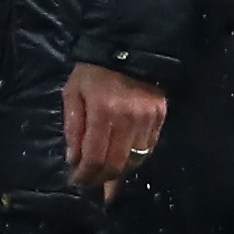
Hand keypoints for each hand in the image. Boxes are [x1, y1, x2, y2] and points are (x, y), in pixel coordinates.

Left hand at [64, 60, 165, 192]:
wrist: (127, 50)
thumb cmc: (92, 72)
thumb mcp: (72, 94)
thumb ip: (72, 127)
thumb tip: (73, 159)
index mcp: (103, 112)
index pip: (95, 156)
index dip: (85, 174)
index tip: (76, 181)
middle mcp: (129, 119)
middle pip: (117, 163)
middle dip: (101, 178)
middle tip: (89, 184)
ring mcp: (148, 119)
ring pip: (135, 159)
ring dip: (118, 172)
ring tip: (104, 176)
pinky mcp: (161, 117)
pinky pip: (148, 148)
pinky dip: (134, 159)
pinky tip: (122, 162)